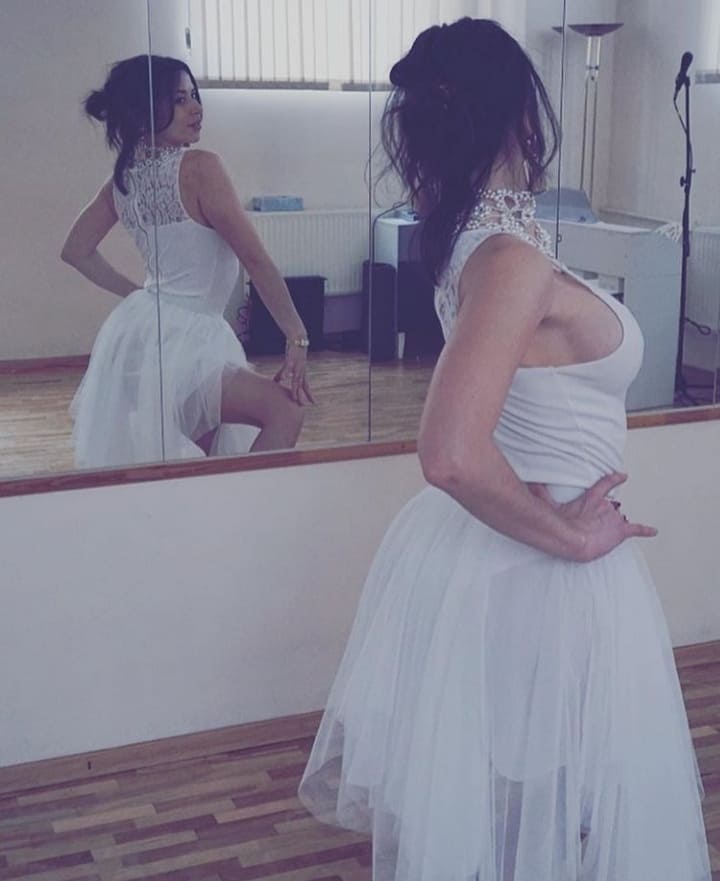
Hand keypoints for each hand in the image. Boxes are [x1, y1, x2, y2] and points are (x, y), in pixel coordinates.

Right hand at [273, 344, 314, 404]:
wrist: (297, 339)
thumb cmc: (293, 352)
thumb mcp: (288, 365)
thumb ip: (283, 374)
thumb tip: (277, 382)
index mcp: (301, 372)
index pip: (306, 386)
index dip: (309, 394)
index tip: (313, 403)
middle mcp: (300, 371)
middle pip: (301, 385)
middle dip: (301, 395)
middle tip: (303, 406)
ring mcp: (297, 365)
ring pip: (295, 378)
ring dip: (295, 388)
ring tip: (293, 397)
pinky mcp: (291, 359)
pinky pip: (288, 366)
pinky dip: (287, 372)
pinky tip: (285, 377)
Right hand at [527, 471, 657, 561]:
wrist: (573, 540)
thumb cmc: (561, 525)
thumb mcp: (548, 505)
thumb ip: (539, 492)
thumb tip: (529, 481)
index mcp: (590, 500)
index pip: (604, 484)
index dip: (614, 479)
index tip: (623, 475)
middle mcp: (604, 507)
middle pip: (611, 506)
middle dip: (609, 510)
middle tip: (603, 517)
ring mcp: (613, 520)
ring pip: (619, 518)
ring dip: (615, 523)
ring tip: (609, 531)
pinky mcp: (620, 532)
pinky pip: (636, 529)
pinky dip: (645, 530)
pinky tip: (654, 531)